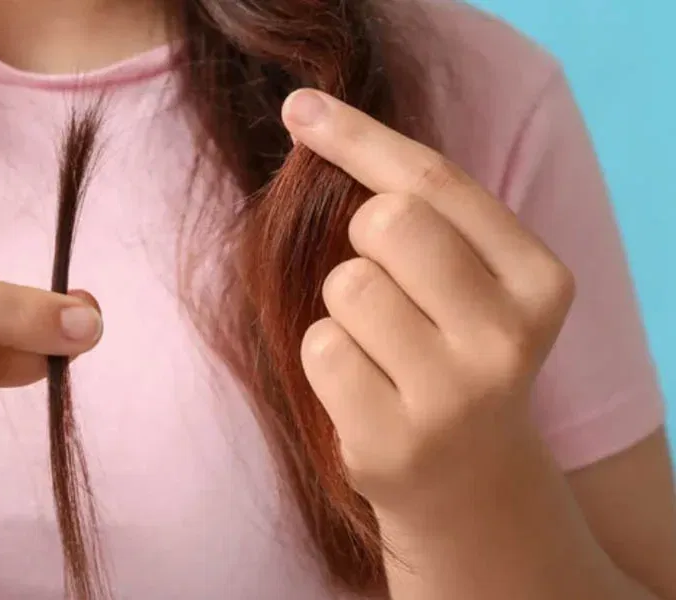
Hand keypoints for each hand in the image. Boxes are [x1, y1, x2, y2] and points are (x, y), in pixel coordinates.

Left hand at [283, 89, 574, 514]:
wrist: (468, 483)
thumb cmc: (453, 356)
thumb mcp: (473, 284)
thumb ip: (424, 212)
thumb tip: (307, 120)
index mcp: (539, 281)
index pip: (436, 182)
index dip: (358, 137)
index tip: (301, 110)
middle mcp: (508, 337)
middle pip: (388, 222)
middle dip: (364, 239)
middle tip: (385, 285)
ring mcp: (452, 396)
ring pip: (347, 285)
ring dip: (344, 307)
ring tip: (380, 348)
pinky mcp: (392, 441)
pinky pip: (319, 346)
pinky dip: (325, 354)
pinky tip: (361, 388)